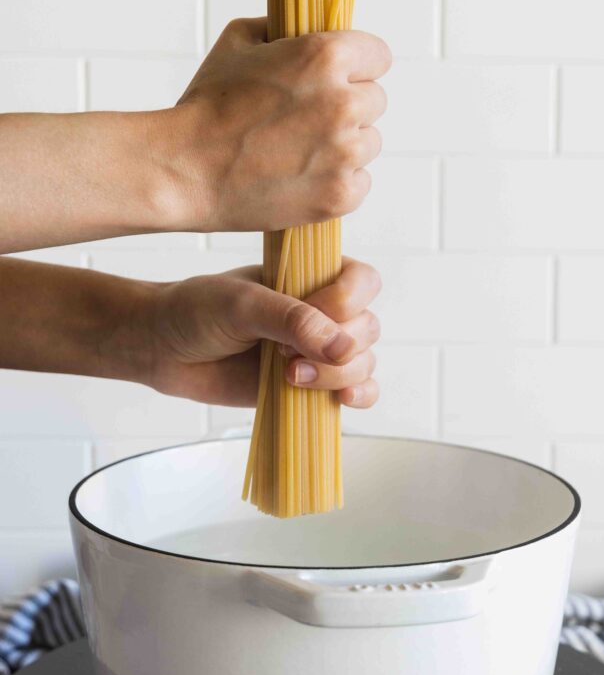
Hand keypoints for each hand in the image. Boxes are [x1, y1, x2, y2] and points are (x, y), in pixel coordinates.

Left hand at [148, 257, 380, 407]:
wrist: (164, 349)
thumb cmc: (197, 312)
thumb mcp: (241, 304)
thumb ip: (292, 320)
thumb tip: (343, 348)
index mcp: (310, 275)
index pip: (363, 282)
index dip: (348, 301)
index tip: (313, 311)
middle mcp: (322, 311)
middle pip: (367, 328)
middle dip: (337, 348)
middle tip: (286, 355)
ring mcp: (317, 350)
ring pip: (362, 363)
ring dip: (337, 375)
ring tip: (289, 377)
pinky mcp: (311, 385)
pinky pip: (357, 390)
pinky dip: (359, 395)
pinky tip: (342, 399)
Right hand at [164, 18, 390, 232]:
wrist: (187, 171)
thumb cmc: (207, 107)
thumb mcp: (238, 42)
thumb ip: (283, 32)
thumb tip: (303, 31)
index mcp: (326, 57)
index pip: (378, 56)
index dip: (357, 66)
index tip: (341, 79)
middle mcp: (342, 104)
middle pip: (375, 101)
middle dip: (348, 107)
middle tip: (309, 119)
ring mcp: (344, 155)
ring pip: (369, 144)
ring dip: (345, 146)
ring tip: (302, 150)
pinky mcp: (339, 196)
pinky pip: (361, 183)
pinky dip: (339, 183)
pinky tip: (305, 177)